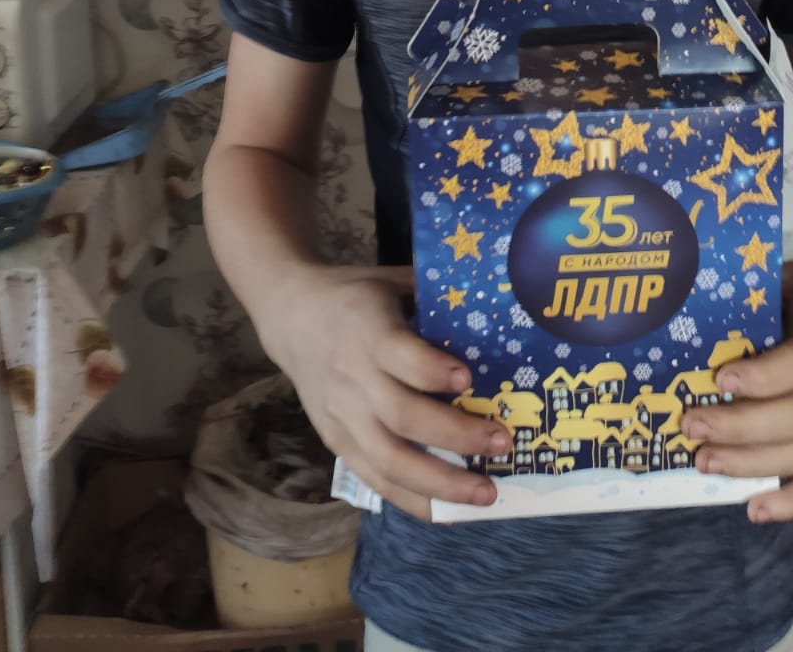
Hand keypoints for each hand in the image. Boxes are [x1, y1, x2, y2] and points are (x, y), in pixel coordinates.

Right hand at [263, 263, 505, 519]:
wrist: (291, 313)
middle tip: (501, 443)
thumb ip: (435, 297)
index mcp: (367, 329)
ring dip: (440, 484)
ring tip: (485, 494)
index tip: (470, 380)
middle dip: (455, 436)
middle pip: (401, 417)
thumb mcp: (392, 281)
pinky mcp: (335, 440)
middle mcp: (352, 376)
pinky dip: (412, 500)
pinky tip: (450, 512)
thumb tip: (498, 309)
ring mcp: (341, 415)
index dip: (434, 371)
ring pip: (388, 460)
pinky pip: (374, 479)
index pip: (400, 357)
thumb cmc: (356, 295)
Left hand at [680, 256, 792, 522]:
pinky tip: (753, 509)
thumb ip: (750, 299)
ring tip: (704, 462)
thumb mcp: (788, 280)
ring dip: (751, 464)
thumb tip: (686, 308)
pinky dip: (791, 499)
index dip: (760, 377)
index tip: (719, 380)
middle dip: (738, 428)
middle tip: (691, 426)